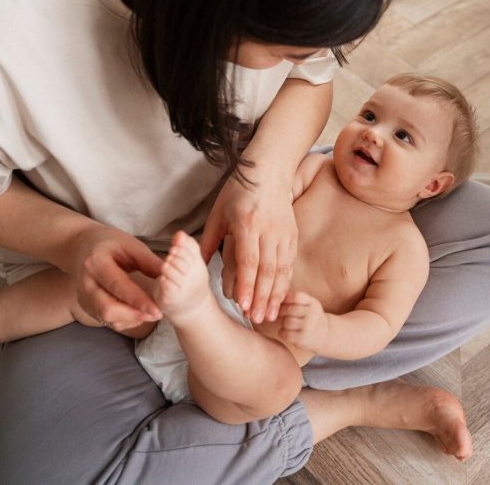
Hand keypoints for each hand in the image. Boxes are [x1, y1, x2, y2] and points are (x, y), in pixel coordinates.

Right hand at [72, 224, 163, 331]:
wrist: (81, 246)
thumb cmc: (109, 243)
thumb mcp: (130, 245)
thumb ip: (149, 261)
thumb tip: (171, 276)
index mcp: (96, 263)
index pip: (117, 286)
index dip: (138, 300)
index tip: (157, 308)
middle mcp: (86, 283)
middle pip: (107, 308)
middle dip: (135, 315)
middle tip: (158, 314)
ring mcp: (83, 297)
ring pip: (107, 318)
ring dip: (131, 320)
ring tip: (151, 314)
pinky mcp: (86, 306)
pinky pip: (106, 320)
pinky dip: (125, 321)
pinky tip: (139, 314)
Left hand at [199, 171, 296, 323]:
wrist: (269, 170)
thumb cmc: (239, 190)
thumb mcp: (218, 213)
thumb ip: (208, 241)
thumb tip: (196, 267)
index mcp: (247, 224)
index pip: (249, 260)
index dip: (247, 285)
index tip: (243, 305)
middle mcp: (268, 230)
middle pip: (267, 270)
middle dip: (262, 298)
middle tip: (257, 320)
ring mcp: (283, 233)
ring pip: (282, 269)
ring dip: (276, 295)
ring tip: (270, 316)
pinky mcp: (292, 235)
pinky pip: (290, 263)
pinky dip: (285, 283)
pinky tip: (280, 298)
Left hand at [278, 291, 327, 353]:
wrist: (325, 335)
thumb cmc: (310, 317)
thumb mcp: (308, 305)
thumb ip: (295, 299)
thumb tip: (273, 297)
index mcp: (314, 303)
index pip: (296, 297)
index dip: (286, 300)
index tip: (283, 304)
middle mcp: (313, 314)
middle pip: (289, 309)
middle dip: (282, 312)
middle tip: (280, 314)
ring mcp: (309, 327)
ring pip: (286, 322)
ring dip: (282, 323)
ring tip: (286, 324)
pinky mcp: (303, 338)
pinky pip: (285, 333)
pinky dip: (282, 333)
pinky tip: (285, 332)